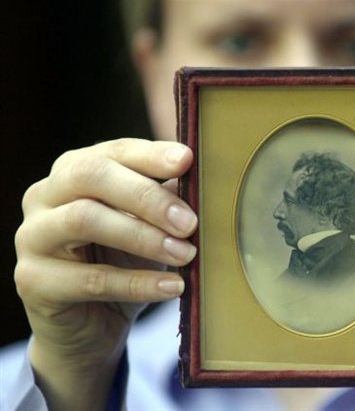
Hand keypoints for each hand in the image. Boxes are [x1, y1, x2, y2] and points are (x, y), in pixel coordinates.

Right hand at [14, 138, 196, 409]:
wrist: (90, 323)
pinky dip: (137, 283)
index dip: (151, 155)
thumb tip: (201, 180)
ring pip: (83, 220)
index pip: (113, 152)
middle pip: (91, 176)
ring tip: (186, 255)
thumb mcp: (149, 227)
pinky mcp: (33, 280)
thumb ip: (166, 201)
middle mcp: (45, 195)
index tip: (188, 161)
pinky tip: (172, 287)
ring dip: (143, 238)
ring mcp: (32, 236)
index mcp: (74, 171)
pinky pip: (90, 279)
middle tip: (189, 222)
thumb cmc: (122, 262)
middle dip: (146, 196)